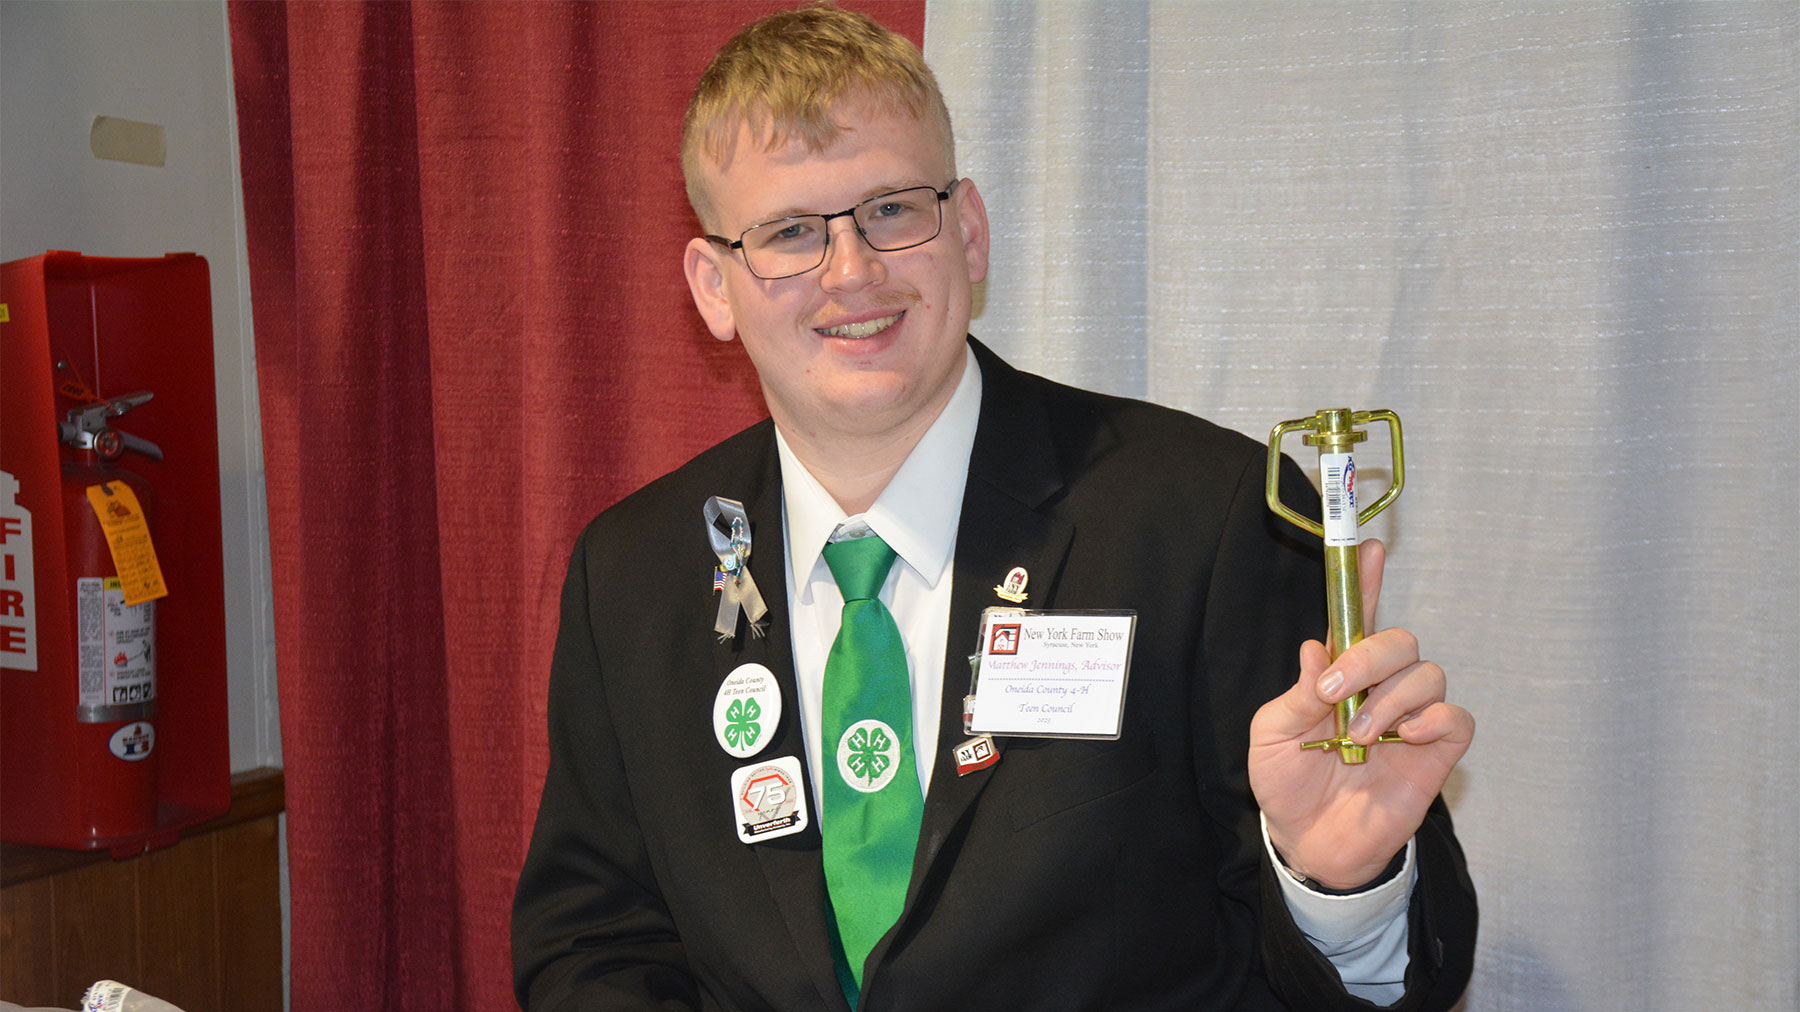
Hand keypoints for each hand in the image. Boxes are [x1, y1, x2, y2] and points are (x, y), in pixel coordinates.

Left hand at [1248, 539, 1473, 888]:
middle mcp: (1379, 688)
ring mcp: (1410, 719)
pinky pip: (1455, 717)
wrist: (1308, 843)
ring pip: (1428, 673)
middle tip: (1335, 694)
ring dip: (1392, 698)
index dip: (1365, 582)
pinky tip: (1405, 738)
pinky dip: (1433, 720)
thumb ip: (1296, 694)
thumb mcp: (1272, 737)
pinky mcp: (1435, 753)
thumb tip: (1316, 649)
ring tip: (1359, 737)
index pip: (1357, 618)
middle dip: (1370, 656)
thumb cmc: (1288, 784)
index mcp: (1338, 674)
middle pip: (1400, 640)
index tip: (1368, 548)